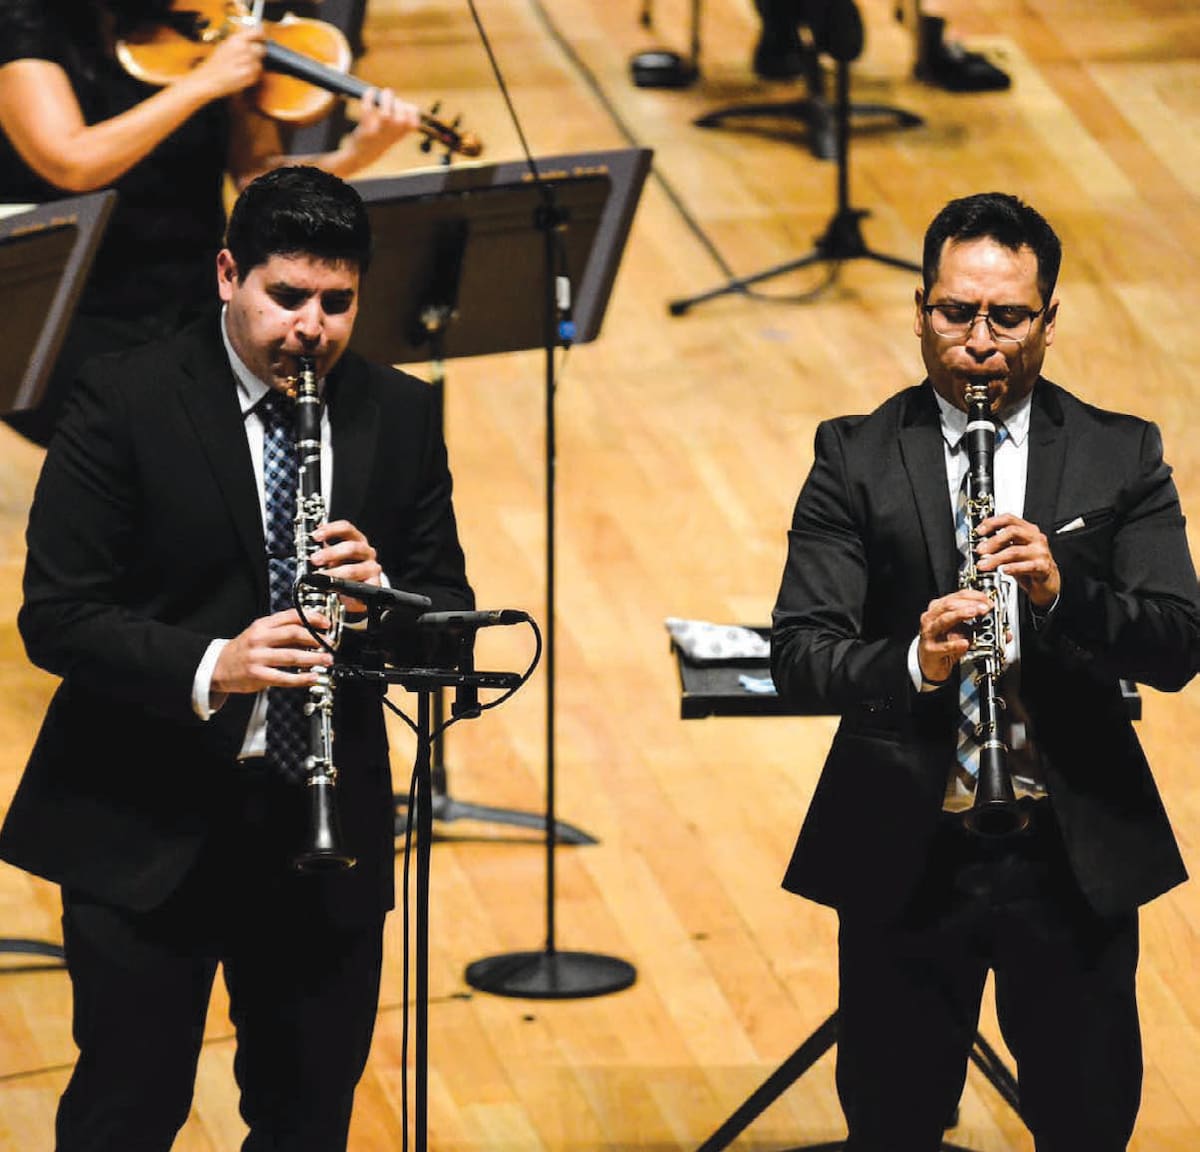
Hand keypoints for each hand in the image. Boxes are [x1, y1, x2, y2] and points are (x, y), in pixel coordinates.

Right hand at [185, 26, 266, 102]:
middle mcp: (242, 49)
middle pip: (261, 49)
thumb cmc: (215, 63)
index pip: (256, 32)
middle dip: (257, 53)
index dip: (260, 36)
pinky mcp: (249, 76)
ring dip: (254, 65)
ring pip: (259, 63)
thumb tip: (251, 36)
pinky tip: (242, 73)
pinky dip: (252, 74)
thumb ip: (239, 40)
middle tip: (249, 56)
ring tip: (242, 67)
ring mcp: (246, 63)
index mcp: (236, 39)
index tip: (261, 38)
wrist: (209, 79)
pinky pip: (257, 73)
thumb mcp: (225, 44)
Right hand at [212, 608, 331, 695]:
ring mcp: (258, 657)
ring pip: (291, 656)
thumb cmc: (243, 649)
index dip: (312, 618)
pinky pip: (284, 677)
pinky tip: (312, 677)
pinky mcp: (257, 675)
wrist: (217, 666)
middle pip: (293, 634)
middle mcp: (260, 638)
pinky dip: (301, 678)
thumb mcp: (259, 633)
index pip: (291, 616)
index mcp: (262, 625)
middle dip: (316, 639)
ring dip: (313, 658)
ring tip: (327, 660)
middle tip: (330, 644)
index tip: (326, 623)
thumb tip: (311, 633)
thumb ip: (282, 631)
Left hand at [310, 520, 381, 613]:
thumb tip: (305, 548)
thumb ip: (322, 550)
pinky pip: (361, 588)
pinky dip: (348, 590)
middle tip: (314, 559)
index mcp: (356, 540)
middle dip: (330, 553)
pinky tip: (339, 592)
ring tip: (321, 578)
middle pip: (351, 547)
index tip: (315, 536)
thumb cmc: (343, 570)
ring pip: (353, 569)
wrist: (356, 592)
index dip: (330, 529)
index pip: (346, 528)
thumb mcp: (332, 558)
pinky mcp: (375, 584)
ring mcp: (371, 568)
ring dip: (334, 574)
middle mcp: (366, 552)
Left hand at [343, 87, 420, 166]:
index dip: (413, 113)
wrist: (361, 157)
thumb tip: (398, 100)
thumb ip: (397, 120)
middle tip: (392, 97)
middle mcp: (390, 137)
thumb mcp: (391, 133)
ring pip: (385, 117)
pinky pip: (367, 113)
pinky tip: (369, 91)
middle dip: (399, 104)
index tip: (407, 105)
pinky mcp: (365, 131)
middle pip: (401, 120)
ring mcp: (378, 135)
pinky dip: (368, 99)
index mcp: (399, 136)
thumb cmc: (377, 141)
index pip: (413, 125)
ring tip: (386, 92)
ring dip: (386, 100)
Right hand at [917, 588, 992, 684]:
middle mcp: (932, 618)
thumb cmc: (943, 643)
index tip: (988, 601)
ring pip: (943, 620)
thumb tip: (1005, 633)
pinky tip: (965, 643)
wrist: (930, 663)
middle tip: (984, 607)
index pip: (957, 596)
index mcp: (939, 609)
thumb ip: (981, 628)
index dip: (975, 596)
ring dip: (960, 614)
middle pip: (949, 604)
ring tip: (974, 613)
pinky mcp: (931, 649)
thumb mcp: (962, 632)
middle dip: (969, 604)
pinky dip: (955, 644)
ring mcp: (930, 633)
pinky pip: (943, 646)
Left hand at [974, 512, 1061, 607]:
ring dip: (995, 558)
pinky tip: (1003, 570)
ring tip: (983, 565)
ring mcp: (1040, 552)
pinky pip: (1026, 566)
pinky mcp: (1043, 567)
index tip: (979, 531)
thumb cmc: (1030, 564)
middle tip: (980, 550)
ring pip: (1014, 551)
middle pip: (1012, 531)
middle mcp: (1035, 538)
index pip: (1009, 519)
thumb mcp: (1012, 552)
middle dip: (993, 541)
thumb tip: (981, 548)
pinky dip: (1013, 568)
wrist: (1047, 582)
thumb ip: (999, 547)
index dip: (992, 522)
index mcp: (1028, 530)